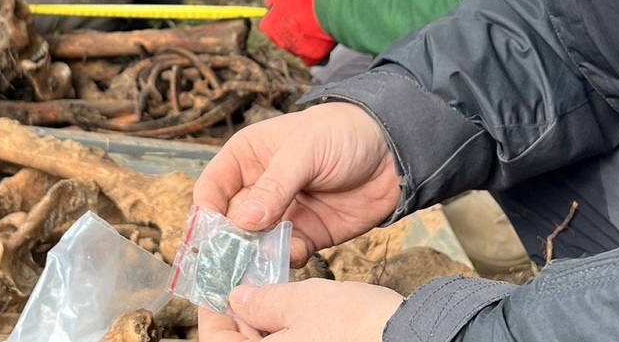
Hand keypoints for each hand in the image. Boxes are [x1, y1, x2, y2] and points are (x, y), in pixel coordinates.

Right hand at [192, 103, 400, 266]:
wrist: (393, 151)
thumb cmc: (341, 132)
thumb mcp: (304, 150)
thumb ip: (274, 185)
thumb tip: (244, 221)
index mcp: (246, 157)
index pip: (212, 189)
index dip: (206, 213)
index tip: (210, 238)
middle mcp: (259, 187)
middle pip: (230, 223)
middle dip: (230, 244)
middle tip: (232, 263)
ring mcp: (283, 213)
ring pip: (256, 244)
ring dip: (256, 257)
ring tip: (262, 264)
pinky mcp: (308, 234)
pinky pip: (286, 254)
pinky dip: (285, 261)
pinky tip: (295, 255)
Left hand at [199, 280, 402, 341]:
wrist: (405, 338)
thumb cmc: (352, 325)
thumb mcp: (297, 301)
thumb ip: (259, 301)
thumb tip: (237, 299)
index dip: (213, 313)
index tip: (217, 288)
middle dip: (240, 316)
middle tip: (247, 282)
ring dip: (264, 325)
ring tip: (272, 291)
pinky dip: (286, 334)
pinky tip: (294, 310)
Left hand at [260, 0, 335, 66]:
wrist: (328, 6)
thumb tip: (269, 4)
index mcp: (269, 26)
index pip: (268, 25)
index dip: (279, 16)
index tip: (288, 8)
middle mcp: (280, 42)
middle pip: (283, 37)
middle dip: (293, 27)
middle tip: (306, 14)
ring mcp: (297, 51)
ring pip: (299, 46)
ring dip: (306, 36)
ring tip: (318, 20)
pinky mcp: (313, 58)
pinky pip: (313, 55)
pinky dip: (317, 48)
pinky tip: (324, 34)